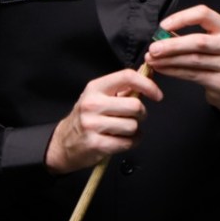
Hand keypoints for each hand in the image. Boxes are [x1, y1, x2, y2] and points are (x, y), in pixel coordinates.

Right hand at [45, 68, 162, 173]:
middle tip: (135, 117)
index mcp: (95, 88)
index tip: (156, 94)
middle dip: (141, 114)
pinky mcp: (97, 144)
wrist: (63, 143)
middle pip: (134, 106)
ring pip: (133, 126)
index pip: (127, 77)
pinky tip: (122, 140)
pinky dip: (131, 142)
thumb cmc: (86, 118)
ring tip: (124, 130)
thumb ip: (121, 90)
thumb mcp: (98, 97)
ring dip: (135, 130)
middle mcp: (92, 104)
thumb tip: (147, 84)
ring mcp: (93, 124)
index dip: (147, 84)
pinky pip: (127, 142)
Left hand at [144, 4, 219, 114]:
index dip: (182, 18)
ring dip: (168, 60)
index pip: (204, 15)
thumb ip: (189, 36)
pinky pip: (192, 75)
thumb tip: (161, 36)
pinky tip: (162, 69)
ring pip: (193, 60)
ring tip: (152, 60)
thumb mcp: (212, 42)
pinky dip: (173, 71)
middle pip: (198, 41)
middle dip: (171, 45)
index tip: (163, 26)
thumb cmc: (218, 60)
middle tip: (152, 48)